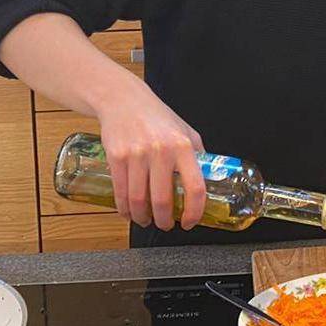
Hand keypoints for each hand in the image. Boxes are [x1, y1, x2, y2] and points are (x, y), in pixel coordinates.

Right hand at [96, 87, 206, 229]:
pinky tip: (129, 212)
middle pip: (162, 200)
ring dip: (142, 218)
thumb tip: (209, 178)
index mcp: (183, 146)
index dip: (194, 211)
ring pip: (139, 200)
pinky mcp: (117, 157)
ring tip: (146, 220)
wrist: (124, 100)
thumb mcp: (185, 130)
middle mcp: (161, 151)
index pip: (195, 187)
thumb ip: (197, 154)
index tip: (189, 221)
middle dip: (164, 221)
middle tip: (166, 225)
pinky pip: (120, 192)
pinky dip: (124, 209)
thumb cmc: (157, 116)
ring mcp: (137, 155)